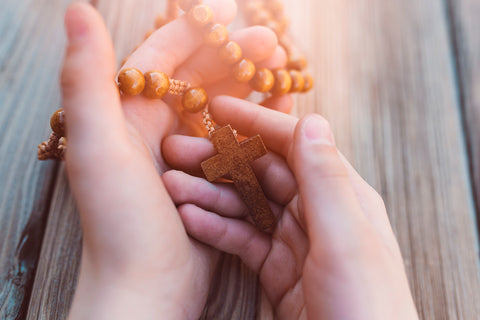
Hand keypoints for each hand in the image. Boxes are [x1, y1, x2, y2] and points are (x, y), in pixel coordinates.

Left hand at [61, 2, 289, 318]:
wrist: (146, 287)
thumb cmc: (120, 223)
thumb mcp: (98, 148)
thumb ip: (86, 78)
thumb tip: (78, 9)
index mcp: (126, 117)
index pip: (161, 60)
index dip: (194, 32)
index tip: (229, 12)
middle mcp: (154, 132)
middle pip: (199, 81)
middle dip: (235, 57)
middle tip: (273, 44)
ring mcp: (184, 156)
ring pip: (221, 109)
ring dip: (251, 88)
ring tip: (284, 72)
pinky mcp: (208, 180)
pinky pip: (235, 139)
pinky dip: (257, 123)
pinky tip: (281, 111)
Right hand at [161, 96, 418, 318]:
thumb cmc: (366, 309)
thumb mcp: (346, 242)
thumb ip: (325, 181)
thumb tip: (311, 119)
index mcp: (342, 196)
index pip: (294, 146)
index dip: (256, 124)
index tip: (217, 108)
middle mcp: (318, 213)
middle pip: (262, 174)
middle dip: (219, 159)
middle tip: (177, 150)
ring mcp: (296, 242)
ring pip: (246, 205)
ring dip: (209, 193)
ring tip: (171, 186)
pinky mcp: (278, 271)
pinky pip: (242, 239)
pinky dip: (215, 227)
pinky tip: (189, 218)